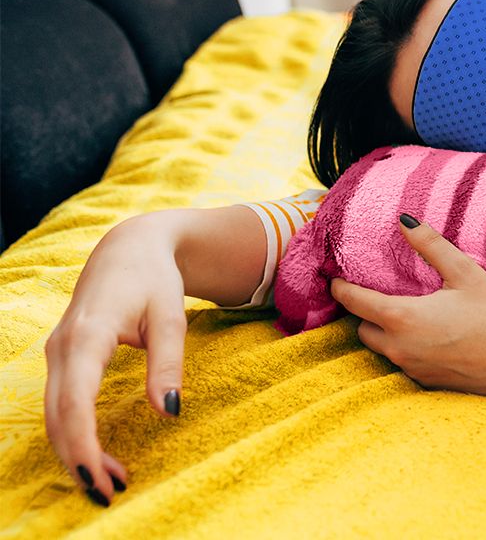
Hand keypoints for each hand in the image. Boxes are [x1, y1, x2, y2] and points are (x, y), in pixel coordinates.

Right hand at [44, 216, 187, 506]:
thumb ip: (168, 365)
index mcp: (89, 335)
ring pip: (55, 415)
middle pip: (59, 417)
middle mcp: (63, 347)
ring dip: (77, 452)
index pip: (75, 402)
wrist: (130, 249)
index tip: (102, 480)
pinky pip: (61, 404)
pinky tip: (100, 455)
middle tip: (110, 494)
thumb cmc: (154, 280)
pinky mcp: (62, 359)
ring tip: (112, 481)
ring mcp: (57, 353)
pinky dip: (75, 434)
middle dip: (79, 460)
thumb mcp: (172, 319)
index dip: (84, 446)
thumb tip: (168, 414)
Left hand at [329, 214, 485, 398]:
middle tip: (376, 295)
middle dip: (364, 314)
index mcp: (402, 318)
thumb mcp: (464, 272)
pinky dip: (406, 350)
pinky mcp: (428, 383)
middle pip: (363, 330)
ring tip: (403, 316)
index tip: (334, 278)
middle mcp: (400, 348)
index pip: (354, 302)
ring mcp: (413, 370)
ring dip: (385, 334)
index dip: (340, 288)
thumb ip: (431, 245)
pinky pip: (405, 365)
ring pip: (383, 350)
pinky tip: (429, 339)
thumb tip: (405, 219)